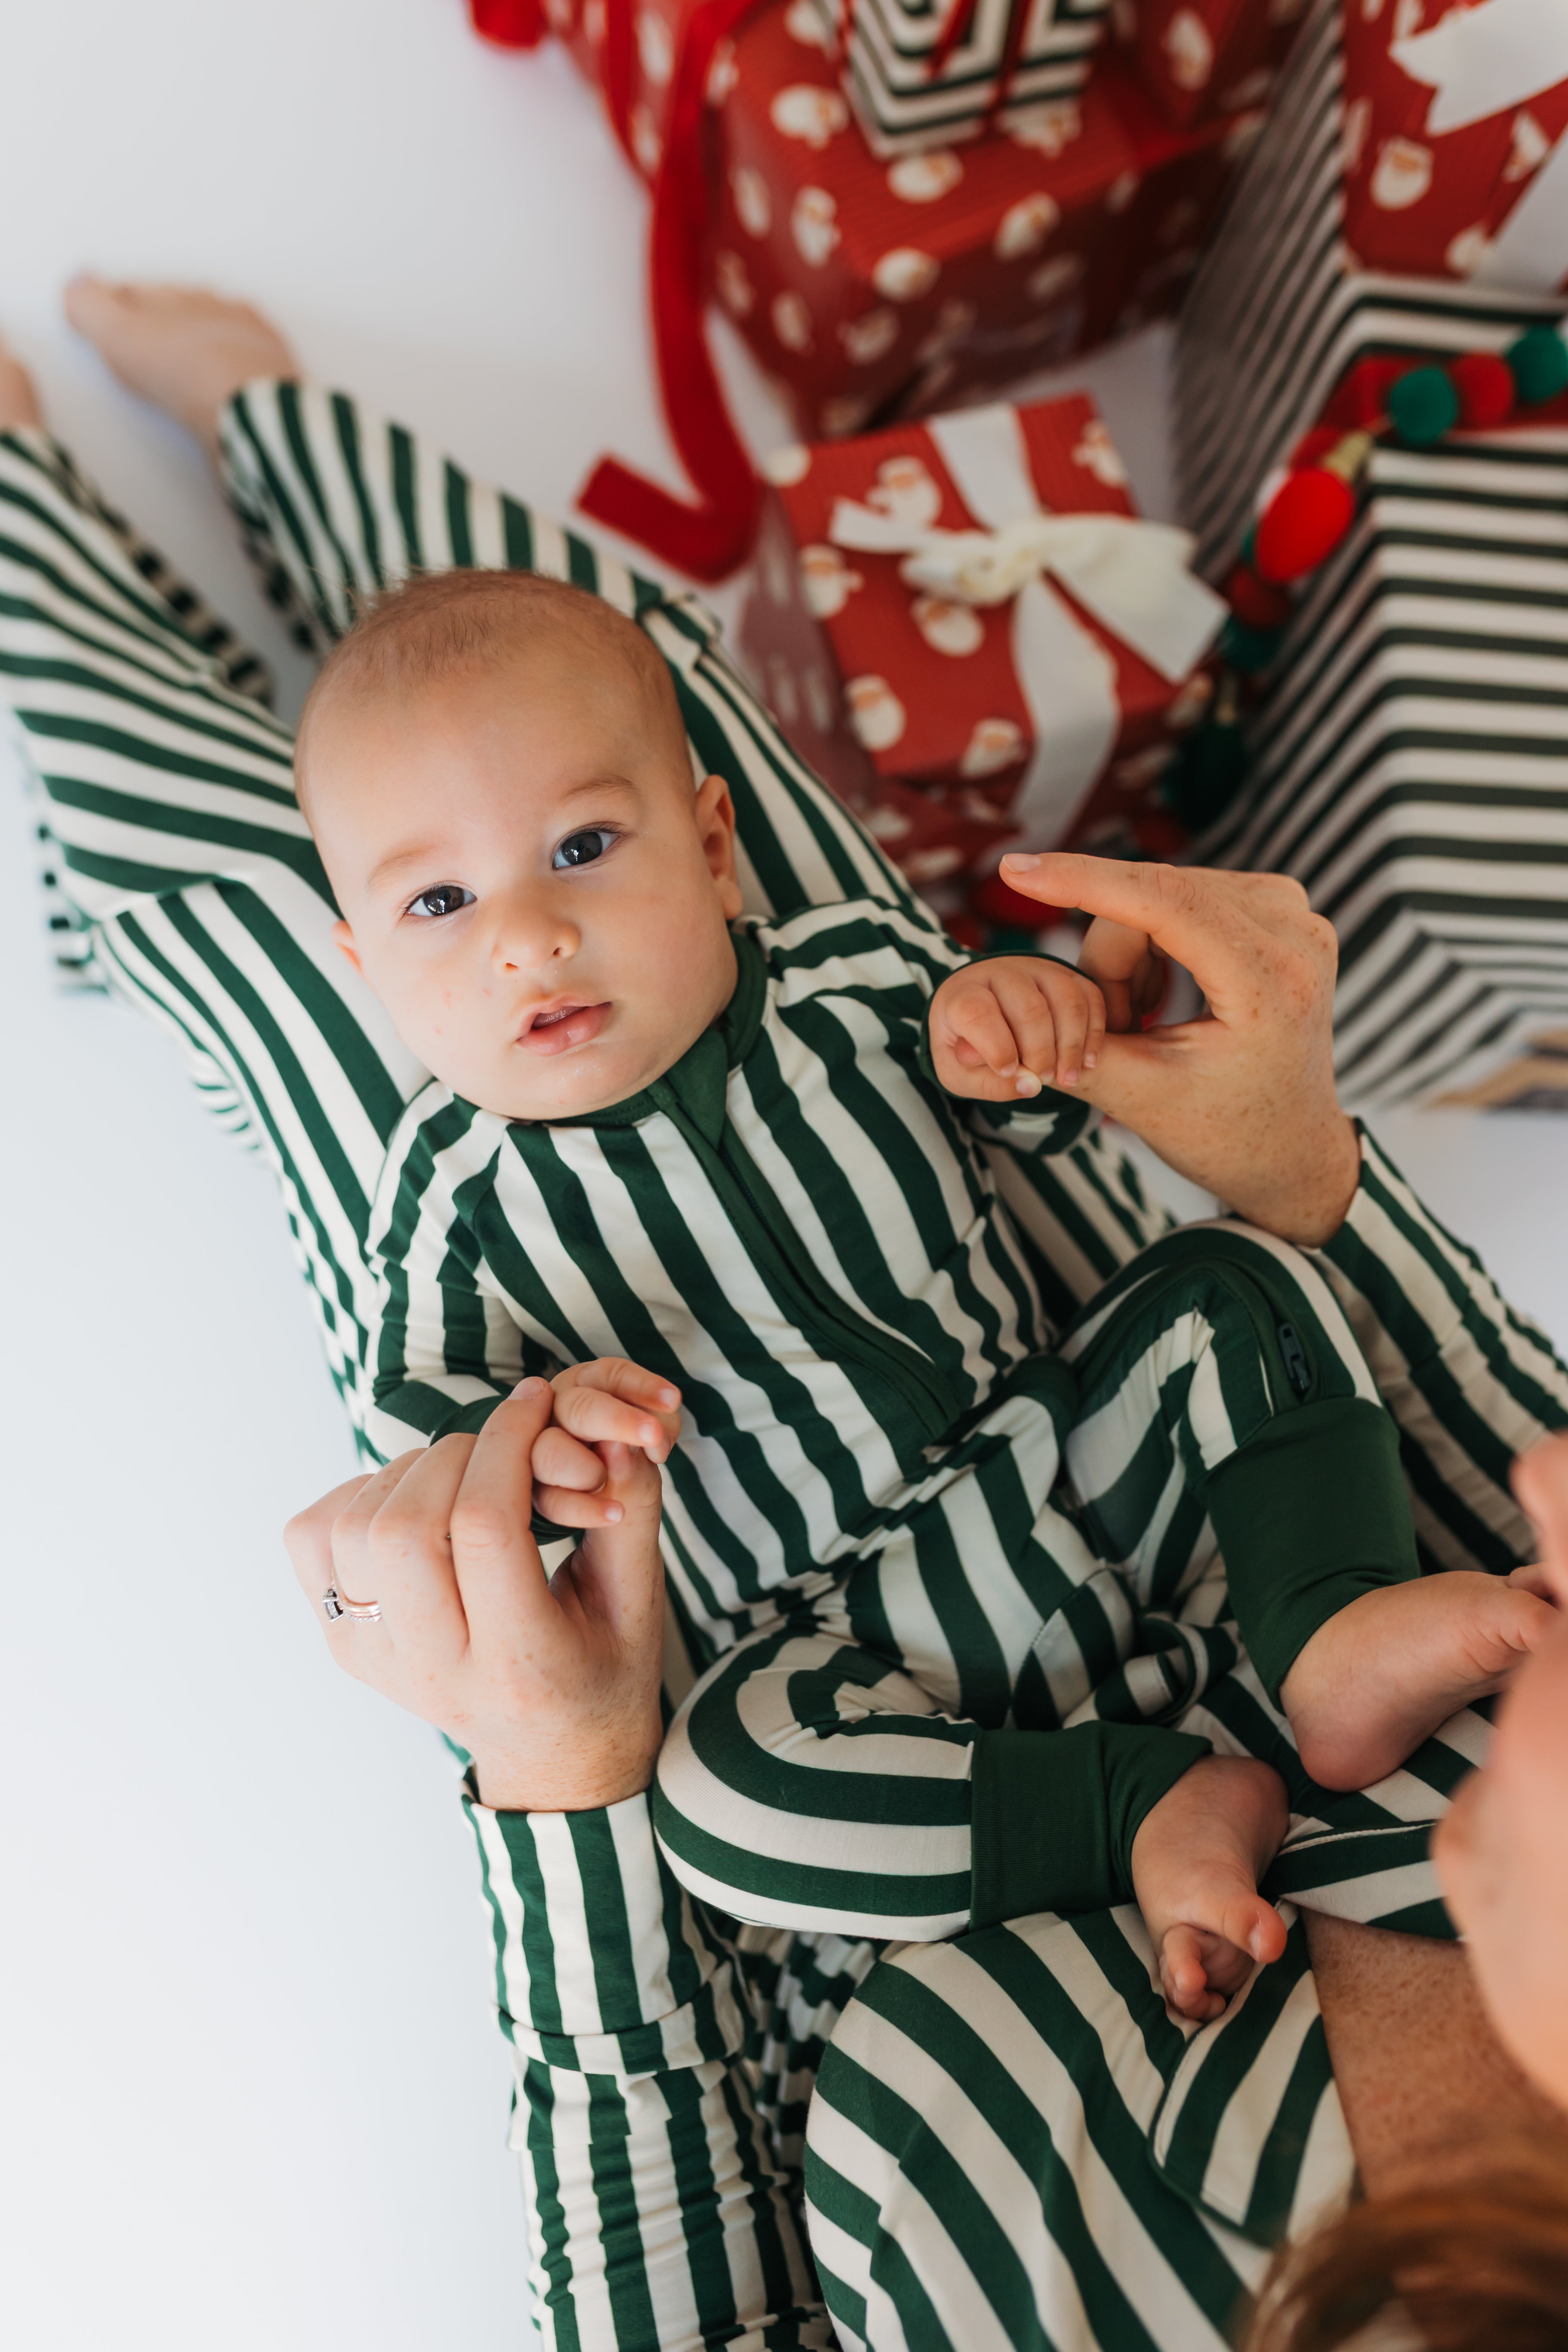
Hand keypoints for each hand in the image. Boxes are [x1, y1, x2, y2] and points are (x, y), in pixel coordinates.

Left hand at [283, 1378, 665, 1811]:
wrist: (552, 1754)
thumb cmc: (603, 1666)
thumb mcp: (640, 1600)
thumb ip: (632, 1512)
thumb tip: (616, 1429)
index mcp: (519, 1667)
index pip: (485, 1530)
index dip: (508, 1443)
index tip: (536, 1399)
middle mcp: (432, 1672)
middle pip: (405, 1528)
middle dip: (457, 1454)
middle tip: (500, 1442)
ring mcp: (373, 1661)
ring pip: (354, 1526)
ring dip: (408, 1471)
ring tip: (462, 1475)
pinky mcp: (342, 1642)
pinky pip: (313, 1538)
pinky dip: (357, 1495)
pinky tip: (413, 1503)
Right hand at [525, 1357, 682, 1531]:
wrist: (612, 1535)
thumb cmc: (627, 1481)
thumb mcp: (644, 1456)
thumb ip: (639, 1438)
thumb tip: (616, 1440)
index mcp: (586, 1391)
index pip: (609, 1375)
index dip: (641, 1385)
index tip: (672, 1401)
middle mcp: (556, 1414)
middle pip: (578, 1407)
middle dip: (618, 1420)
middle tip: (654, 1436)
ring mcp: (537, 1452)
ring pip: (551, 1451)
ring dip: (591, 1471)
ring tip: (620, 1492)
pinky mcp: (531, 1491)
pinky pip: (550, 1498)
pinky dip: (583, 1508)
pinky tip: (615, 1514)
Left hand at [929, 955, 1106, 1097]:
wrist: (983, 1017)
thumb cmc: (968, 1049)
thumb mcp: (962, 1075)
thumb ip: (989, 1084)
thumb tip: (1030, 1086)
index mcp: (960, 994)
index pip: (977, 1012)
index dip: (996, 1047)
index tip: (1008, 1071)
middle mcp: (999, 972)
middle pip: (1030, 1008)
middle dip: (1041, 1052)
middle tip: (1043, 1081)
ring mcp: (1036, 969)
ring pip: (1066, 999)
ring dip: (1072, 1044)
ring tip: (1068, 1078)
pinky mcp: (1066, 974)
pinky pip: (1089, 996)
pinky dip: (1094, 1032)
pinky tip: (1088, 1063)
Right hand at [999, 853, 1359, 1244]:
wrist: (1292, 1147)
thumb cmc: (1226, 1134)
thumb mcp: (1142, 1098)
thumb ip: (1076, 1046)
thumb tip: (1012, 1001)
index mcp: (1272, 982)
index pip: (1165, 900)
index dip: (1083, 881)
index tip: (1015, 870)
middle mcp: (1295, 930)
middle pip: (1153, 899)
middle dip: (1108, 959)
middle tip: (1112, 1029)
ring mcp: (1292, 911)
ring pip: (1161, 895)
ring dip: (1129, 953)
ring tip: (1142, 1019)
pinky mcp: (1279, 906)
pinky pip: (1182, 897)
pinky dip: (1152, 942)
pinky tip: (1163, 993)